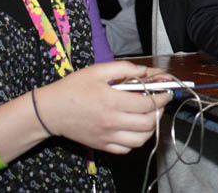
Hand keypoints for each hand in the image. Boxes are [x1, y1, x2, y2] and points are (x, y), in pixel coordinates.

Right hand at [34, 61, 171, 153]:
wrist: (50, 110)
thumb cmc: (72, 89)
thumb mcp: (97, 71)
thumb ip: (124, 68)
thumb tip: (145, 71)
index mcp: (112, 101)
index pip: (147, 103)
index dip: (162, 97)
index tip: (166, 91)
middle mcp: (111, 121)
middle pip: (148, 122)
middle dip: (159, 111)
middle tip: (159, 102)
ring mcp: (107, 136)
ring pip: (141, 139)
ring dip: (151, 127)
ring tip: (149, 115)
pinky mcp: (102, 145)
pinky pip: (126, 149)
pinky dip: (136, 140)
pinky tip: (134, 128)